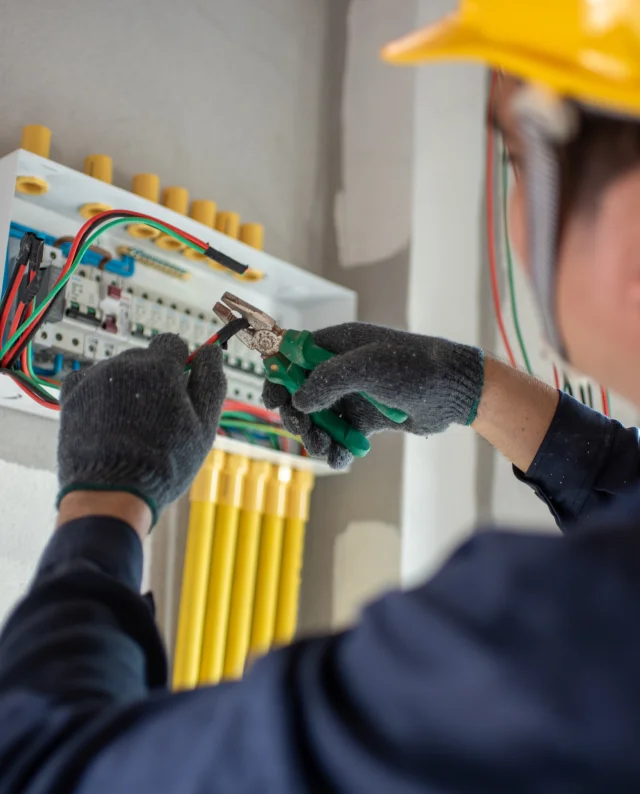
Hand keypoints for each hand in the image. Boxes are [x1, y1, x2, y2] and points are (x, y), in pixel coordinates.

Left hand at [58, 334, 225, 522]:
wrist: (112, 492)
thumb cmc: (164, 462)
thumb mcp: (204, 425)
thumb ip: (211, 382)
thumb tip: (212, 352)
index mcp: (160, 366)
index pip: (173, 343)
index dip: (181, 363)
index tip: (181, 386)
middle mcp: (125, 364)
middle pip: (145, 357)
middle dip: (154, 378)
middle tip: (159, 416)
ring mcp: (95, 377)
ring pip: (119, 371)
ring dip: (127, 388)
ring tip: (132, 425)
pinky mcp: (72, 394)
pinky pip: (90, 381)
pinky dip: (99, 394)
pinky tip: (108, 420)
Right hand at [263, 323, 483, 468]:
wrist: (454, 391)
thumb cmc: (414, 367)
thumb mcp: (368, 367)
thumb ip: (328, 379)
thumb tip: (298, 401)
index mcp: (337, 345)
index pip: (293, 356)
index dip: (278, 376)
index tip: (272, 401)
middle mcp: (341, 369)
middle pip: (301, 392)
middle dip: (297, 414)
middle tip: (303, 430)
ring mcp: (353, 394)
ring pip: (319, 418)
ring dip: (315, 436)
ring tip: (324, 447)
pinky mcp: (367, 418)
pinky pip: (342, 435)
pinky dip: (338, 448)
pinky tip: (341, 458)